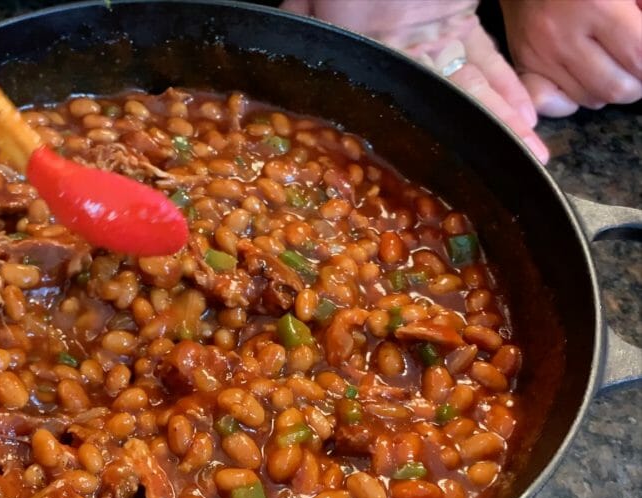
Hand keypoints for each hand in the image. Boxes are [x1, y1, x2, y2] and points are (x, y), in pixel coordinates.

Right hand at [281, 0, 547, 162]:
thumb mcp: (317, 1)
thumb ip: (301, 22)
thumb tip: (277, 55)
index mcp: (358, 48)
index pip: (388, 101)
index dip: (415, 137)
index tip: (436, 172)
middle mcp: (393, 50)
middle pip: (434, 103)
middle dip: (471, 137)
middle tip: (506, 170)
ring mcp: (430, 36)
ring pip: (466, 85)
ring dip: (500, 118)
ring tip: (529, 151)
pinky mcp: (459, 21)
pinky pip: (485, 59)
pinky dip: (505, 86)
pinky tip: (525, 116)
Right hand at [501, 0, 641, 115]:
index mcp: (596, 5)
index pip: (640, 57)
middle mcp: (562, 36)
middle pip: (617, 88)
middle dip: (639, 82)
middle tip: (639, 64)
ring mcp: (539, 53)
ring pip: (590, 99)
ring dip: (611, 88)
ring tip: (615, 66)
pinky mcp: (524, 63)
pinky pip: (555, 104)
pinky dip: (575, 99)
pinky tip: (585, 79)